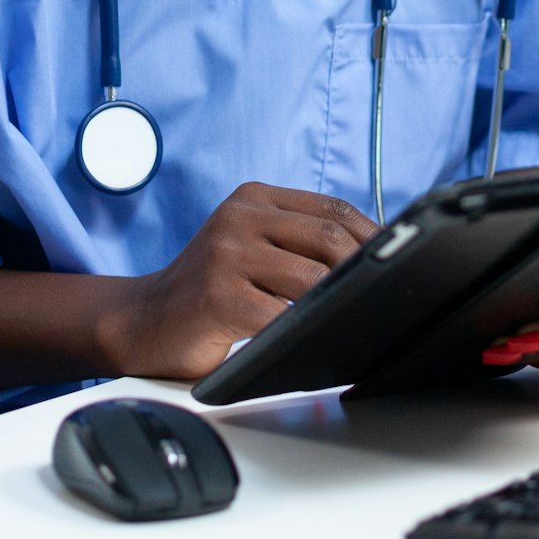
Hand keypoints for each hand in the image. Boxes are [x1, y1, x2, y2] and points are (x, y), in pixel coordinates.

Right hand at [108, 182, 376, 382]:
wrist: (143, 321)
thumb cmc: (210, 288)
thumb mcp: (250, 245)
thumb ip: (297, 240)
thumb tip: (370, 254)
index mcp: (254, 198)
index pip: (332, 209)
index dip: (372, 236)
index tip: (394, 260)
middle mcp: (239, 218)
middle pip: (328, 238)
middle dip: (362, 270)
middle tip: (382, 296)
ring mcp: (226, 255)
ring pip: (311, 278)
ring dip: (338, 303)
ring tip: (351, 319)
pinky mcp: (218, 297)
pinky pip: (281, 316)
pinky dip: (306, 330)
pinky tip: (313, 339)